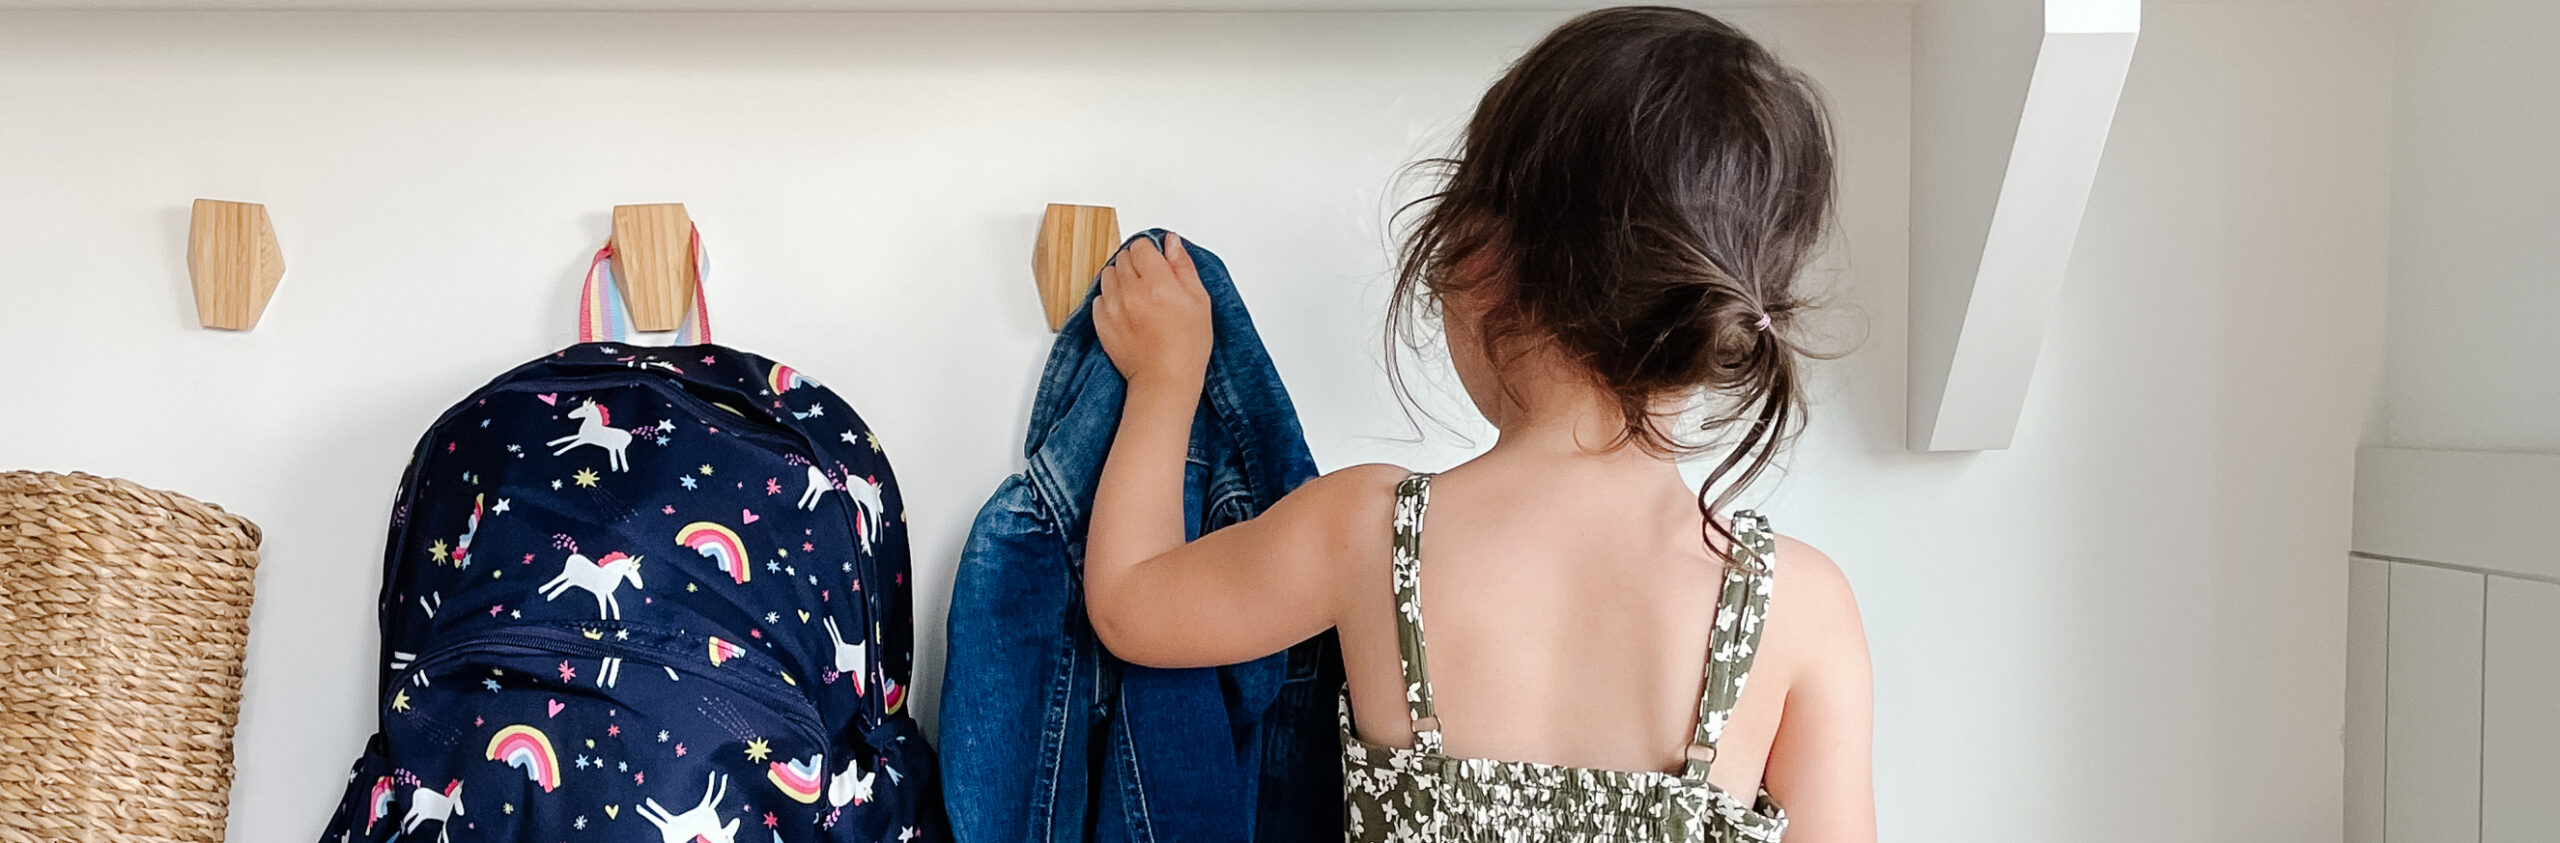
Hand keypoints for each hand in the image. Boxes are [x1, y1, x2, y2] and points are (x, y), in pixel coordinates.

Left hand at [1095, 233, 1211, 391]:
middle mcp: (1131, 291)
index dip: (1150, 252)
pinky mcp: (1102, 323)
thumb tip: (1171, 242)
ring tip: (1137, 295)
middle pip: (1123, 258)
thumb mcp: (1199, 300)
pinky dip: (1110, 299)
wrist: (1166, 380)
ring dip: (1121, 279)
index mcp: (1158, 282)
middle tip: (1150, 282)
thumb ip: (1183, 266)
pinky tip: (1126, 311)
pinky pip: (1099, 299)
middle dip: (1136, 264)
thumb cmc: (1187, 346)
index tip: (1157, 262)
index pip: (1141, 246)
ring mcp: (1113, 307)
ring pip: (1108, 275)